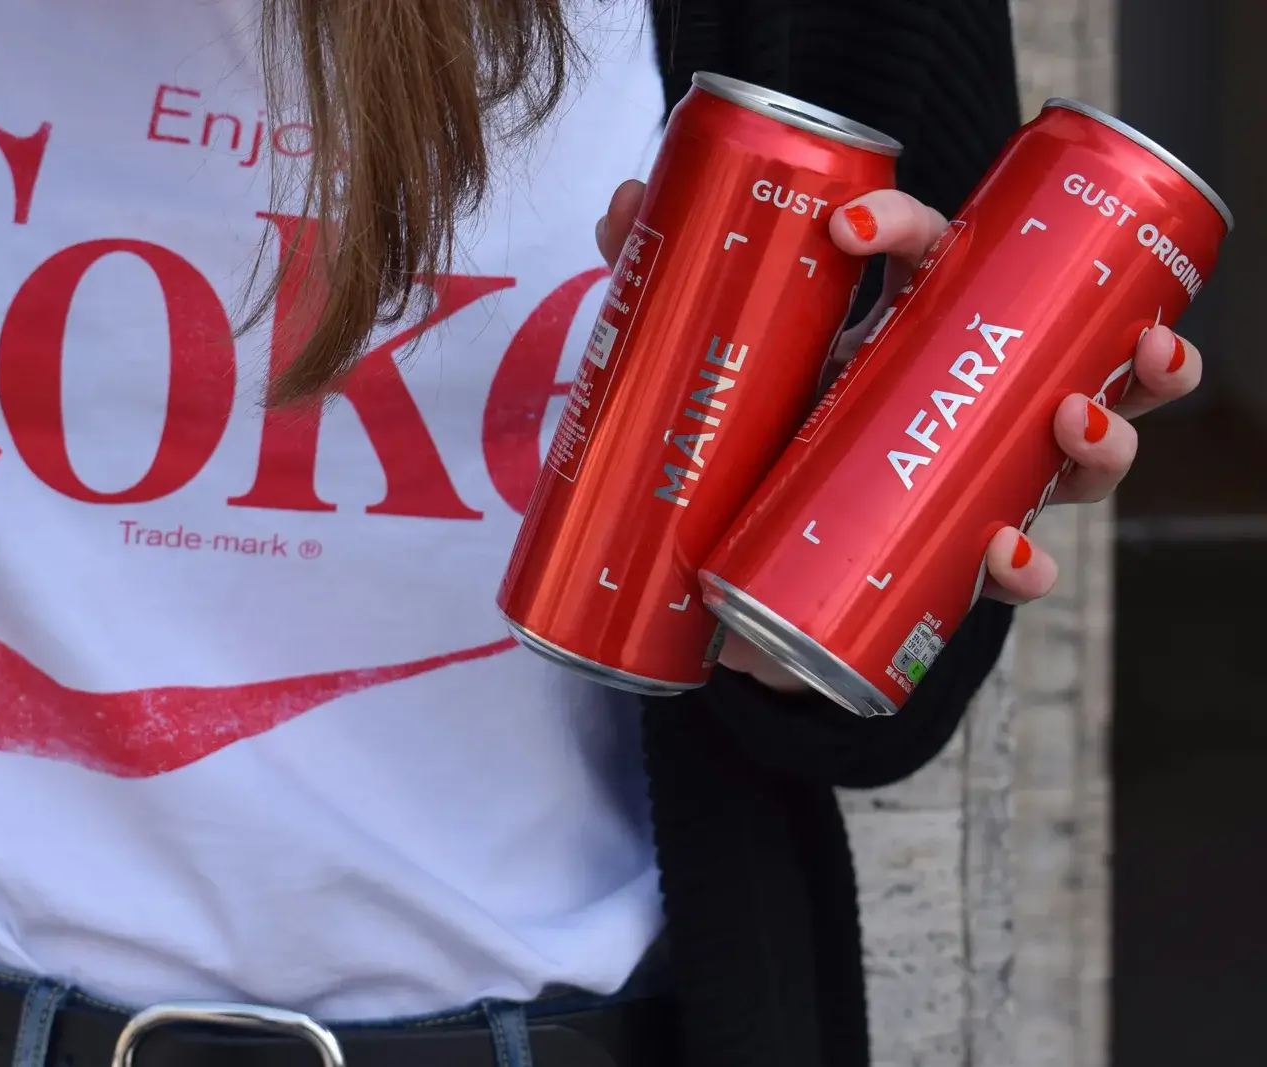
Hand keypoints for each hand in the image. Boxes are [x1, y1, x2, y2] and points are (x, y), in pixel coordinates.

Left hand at [595, 181, 1201, 690]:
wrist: (736, 578)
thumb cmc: (750, 447)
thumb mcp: (718, 374)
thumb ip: (666, 291)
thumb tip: (622, 204)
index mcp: (895, 329)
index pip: (927, 254)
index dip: (901, 227)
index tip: (846, 230)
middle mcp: (955, 397)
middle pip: (1066, 356)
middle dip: (1122, 342)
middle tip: (1127, 340)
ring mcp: (967, 477)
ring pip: (1073, 454)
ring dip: (1105, 441)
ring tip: (1076, 428)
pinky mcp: (947, 557)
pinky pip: (1011, 563)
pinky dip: (1023, 565)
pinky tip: (1006, 557)